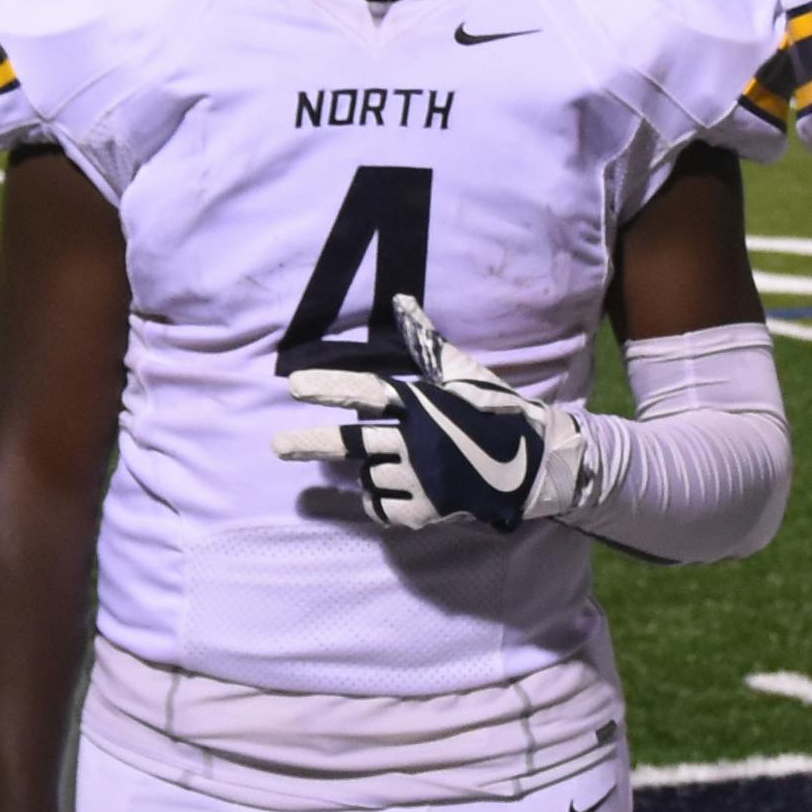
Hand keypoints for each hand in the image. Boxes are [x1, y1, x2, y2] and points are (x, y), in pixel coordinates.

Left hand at [283, 292, 587, 534]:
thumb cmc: (495, 411)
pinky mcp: (426, 511)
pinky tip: (397, 490)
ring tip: (398, 464)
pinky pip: (382, 506)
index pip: (367, 393)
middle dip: (310, 444)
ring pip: (370, 475)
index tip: (293, 387)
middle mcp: (417, 441)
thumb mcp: (463, 373)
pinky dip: (380, 500)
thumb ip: (426, 342)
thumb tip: (401, 300)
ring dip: (371, 470)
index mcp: (424, 403)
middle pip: (352, 443)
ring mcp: (421, 479)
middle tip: (276, 447)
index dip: (329, 388)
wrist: (535, 464)